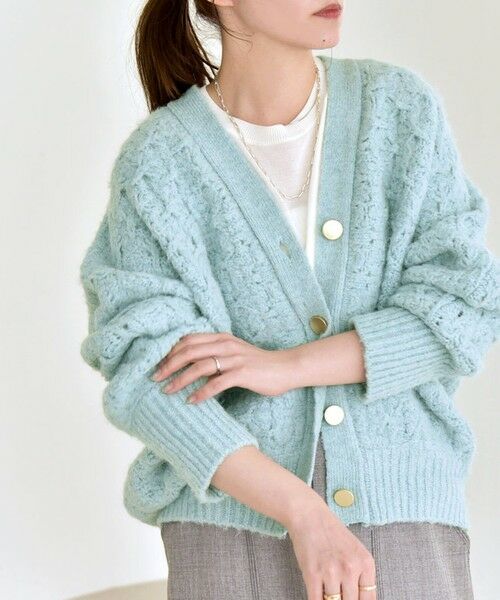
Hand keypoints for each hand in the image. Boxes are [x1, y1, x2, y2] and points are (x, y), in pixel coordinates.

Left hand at [151, 332, 299, 402]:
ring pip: (199, 366)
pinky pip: (217, 383)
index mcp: (221, 338)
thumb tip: (189, 367)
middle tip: (154, 378)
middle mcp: (225, 345)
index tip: (156, 365)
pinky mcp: (243, 373)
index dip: (169, 352)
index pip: (188, 340)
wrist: (285, 368)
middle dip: (168, 365)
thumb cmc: (257, 364)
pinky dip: (201, 392)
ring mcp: (234, 358)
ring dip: (180, 379)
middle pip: (189, 351)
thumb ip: (213, 356)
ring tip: (167, 391)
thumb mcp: (233, 354)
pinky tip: (191, 401)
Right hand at [285, 498, 376, 599]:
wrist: (309, 515)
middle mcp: (351, 568)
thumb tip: (360, 599)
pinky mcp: (313, 574)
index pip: (369, 599)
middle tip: (339, 596)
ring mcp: (331, 571)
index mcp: (366, 563)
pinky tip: (317, 596)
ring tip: (328, 593)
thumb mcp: (355, 552)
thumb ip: (361, 576)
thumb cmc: (331, 532)